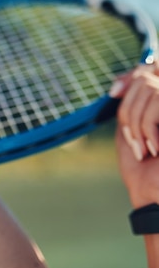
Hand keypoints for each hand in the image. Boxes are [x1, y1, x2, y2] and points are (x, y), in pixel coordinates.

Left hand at [111, 65, 158, 207]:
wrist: (155, 197)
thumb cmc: (141, 170)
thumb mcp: (129, 131)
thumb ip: (129, 105)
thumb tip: (119, 84)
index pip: (150, 70)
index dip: (131, 75)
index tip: (113, 91)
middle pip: (145, 78)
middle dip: (128, 108)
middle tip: (131, 137)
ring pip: (150, 89)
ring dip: (136, 120)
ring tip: (143, 147)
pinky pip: (158, 102)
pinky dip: (147, 125)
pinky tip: (155, 149)